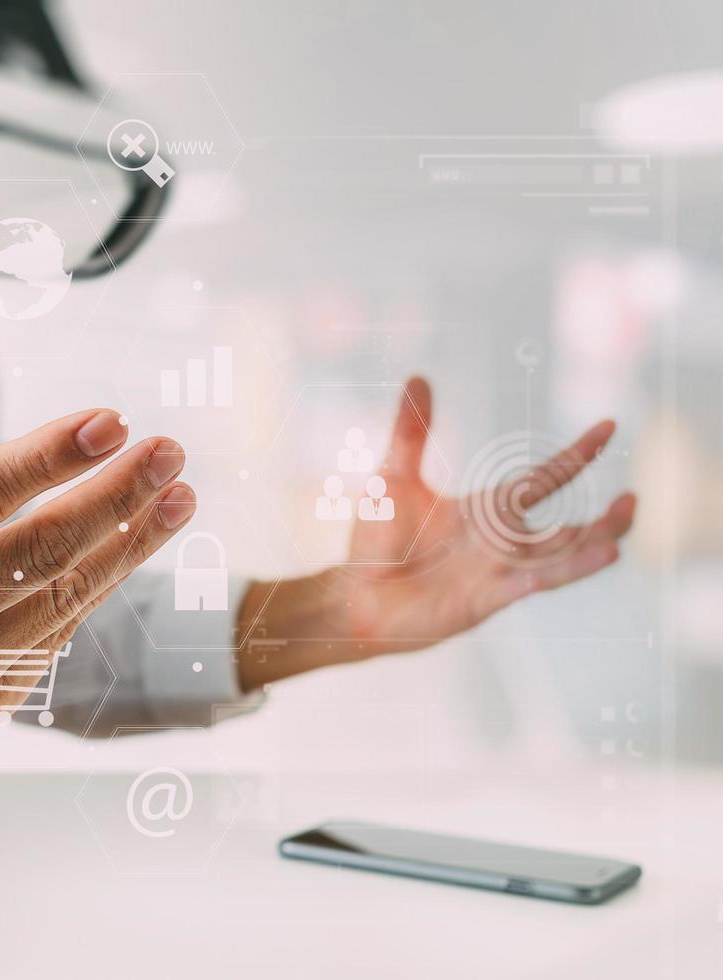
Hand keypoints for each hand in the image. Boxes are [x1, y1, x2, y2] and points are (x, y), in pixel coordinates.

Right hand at [0, 308, 198, 745]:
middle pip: (36, 554)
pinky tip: (129, 543)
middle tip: (168, 449)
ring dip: (129, 545)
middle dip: (114, 497)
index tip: (111, 420)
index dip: (46, 459)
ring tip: (178, 493)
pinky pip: (53, 639)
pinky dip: (94, 590)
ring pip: (61, 601)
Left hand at [239, 377, 635, 684]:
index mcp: (487, 511)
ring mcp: (496, 572)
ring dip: (591, 544)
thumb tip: (418, 377)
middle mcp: (500, 542)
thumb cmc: (376, 542)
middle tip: (634, 498)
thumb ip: (411, 431)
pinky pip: (531, 583)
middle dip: (603, 518)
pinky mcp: (484, 599)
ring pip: (558, 559)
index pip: (543, 479)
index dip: (575, 454)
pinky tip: (594, 558)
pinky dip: (561, 570)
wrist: (353, 595)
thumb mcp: (395, 477)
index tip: (609, 426)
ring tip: (623, 528)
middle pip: (566, 528)